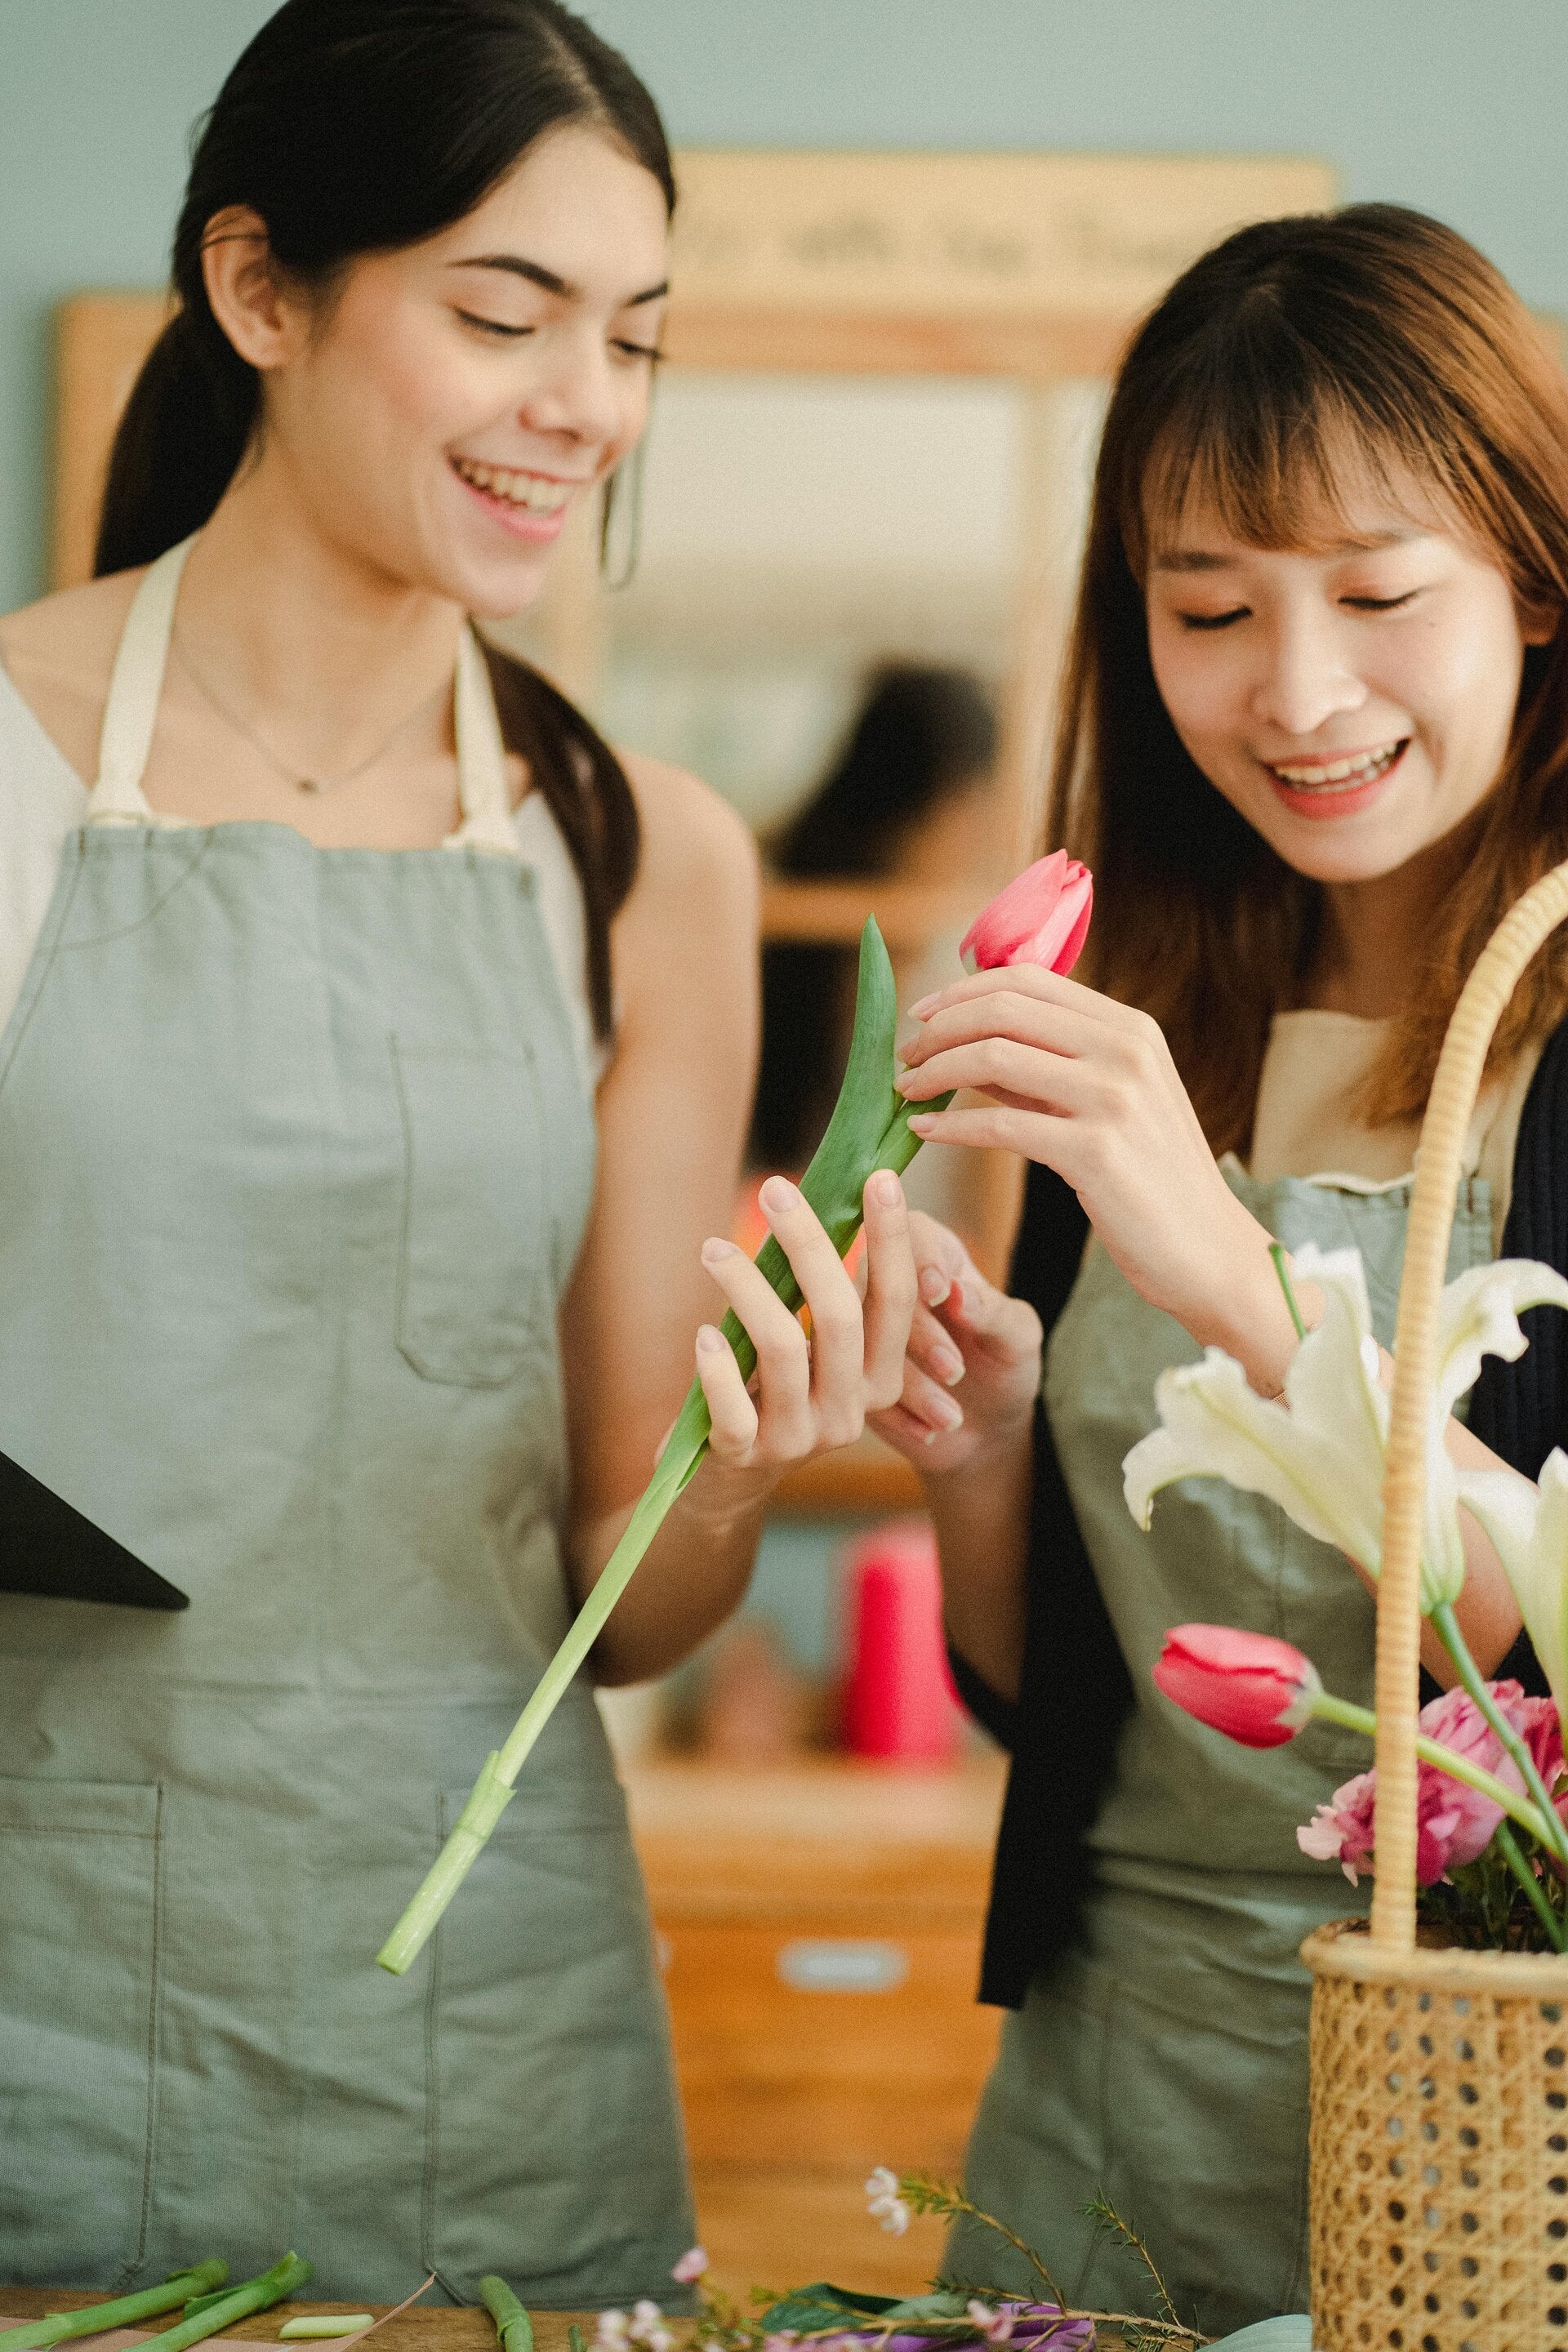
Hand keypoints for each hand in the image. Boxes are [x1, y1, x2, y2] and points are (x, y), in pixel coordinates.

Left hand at [691, 1168, 917, 1491]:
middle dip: (809, 1244)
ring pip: (784, 1349)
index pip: (896, 1301)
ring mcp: (799, 1438)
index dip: (891, 1239)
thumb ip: (827, 1293)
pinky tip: (703, 1335)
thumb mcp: (812, 1346)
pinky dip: (717, 1367)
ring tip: (713, 1249)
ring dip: (747, 1288)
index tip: (881, 1178)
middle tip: (775, 1189)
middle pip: (840, 1316)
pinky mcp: (746, 1456)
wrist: (725, 1473)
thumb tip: (824, 1199)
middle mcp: (850, 1412)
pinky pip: (734, 1407)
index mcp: (879, 1378)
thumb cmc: (769, 1386)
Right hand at [867, 1212, 1042, 1477]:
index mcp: (934, 1254)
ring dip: (906, 1380)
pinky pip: (852, 1387)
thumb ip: (992, 1311)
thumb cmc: (1006, 1366)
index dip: (919, 1257)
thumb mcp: (1018, 1338)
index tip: (940, 1292)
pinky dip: (895, 1412)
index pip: (911, 1232)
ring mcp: (861, 1330)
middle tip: (953, 1370)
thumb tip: (958, 1293)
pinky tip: (929, 1429)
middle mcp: (888, 1283)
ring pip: (859, 1339)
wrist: (987, 1430)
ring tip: (950, 1415)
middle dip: (915, 1330)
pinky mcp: (847, 1376)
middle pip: (875, 1283)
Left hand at [896, 967, 1286, 1367]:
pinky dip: (951, 1126)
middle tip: (904, 1054)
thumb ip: (1046, 1069)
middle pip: (1004, 1009)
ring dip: (935, 1071)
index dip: (964, 989)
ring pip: (994, 1057)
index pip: (1030, 979)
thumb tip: (968, 1044)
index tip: (922, 1015)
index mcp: (1131, 1028)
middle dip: (939, 1027)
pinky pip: (999, 1126)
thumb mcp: (1108, 1105)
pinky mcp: (1096, 1151)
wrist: (1208, 1252)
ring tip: (905, 1091)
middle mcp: (1126, 1051)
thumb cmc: (1152, 1182)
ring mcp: (1114, 1098)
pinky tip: (925, 1132)